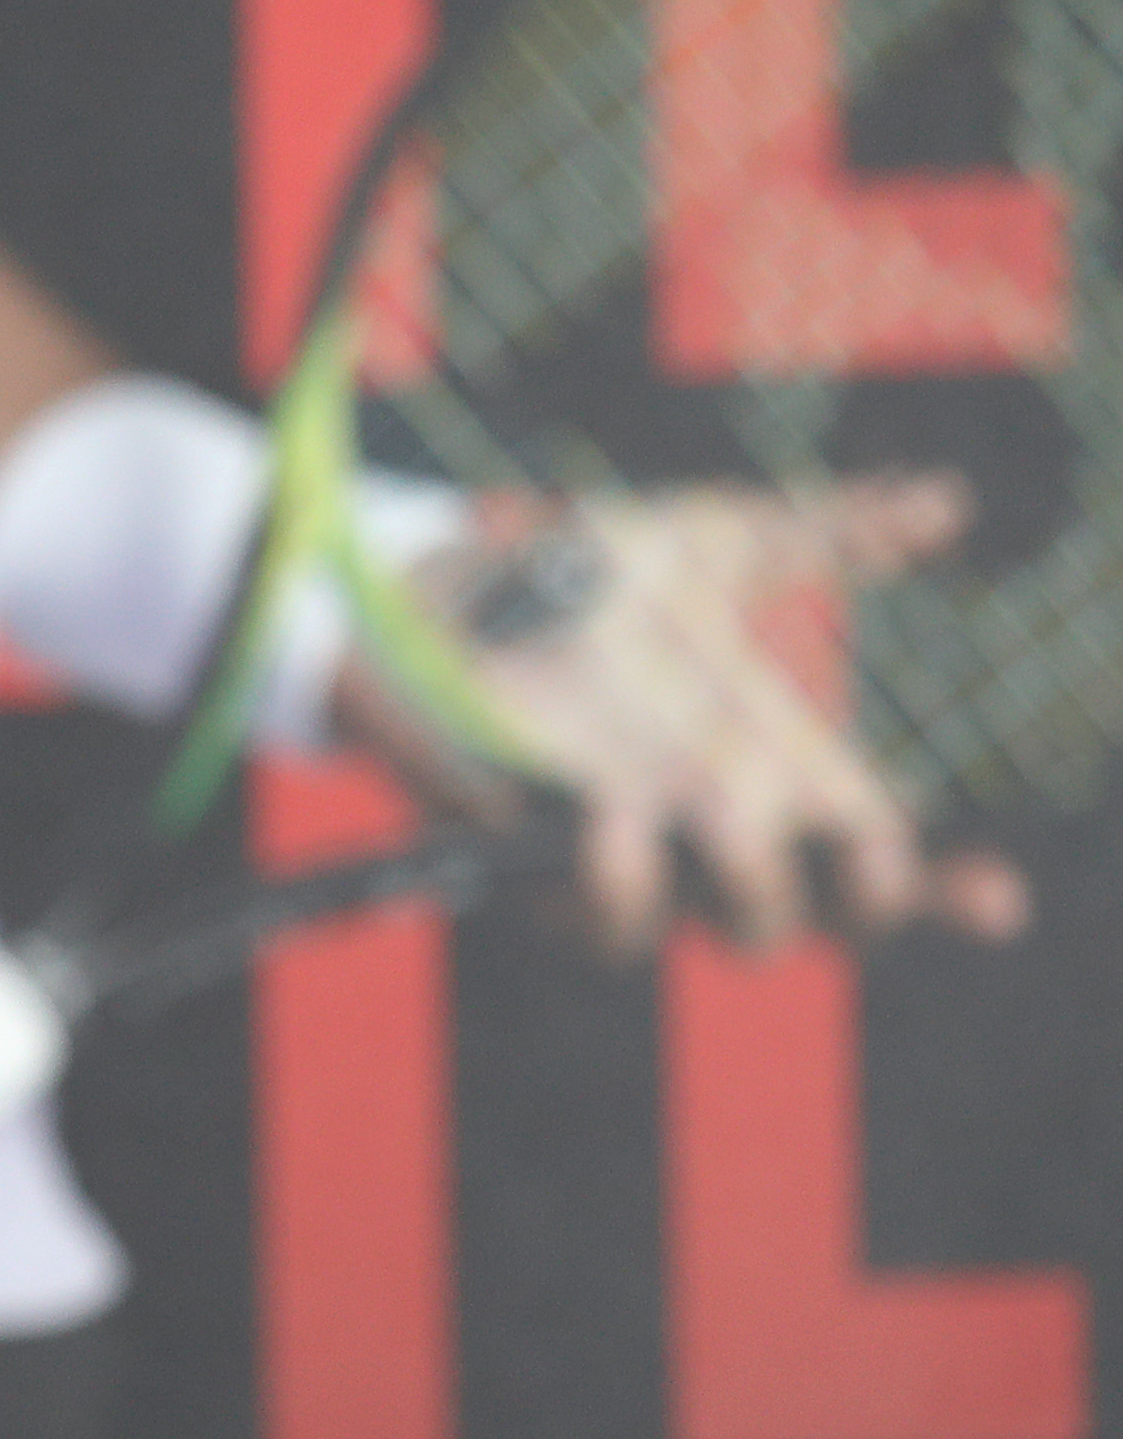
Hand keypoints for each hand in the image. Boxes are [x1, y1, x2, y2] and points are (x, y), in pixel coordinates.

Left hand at [408, 477, 1026, 948]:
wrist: (442, 588)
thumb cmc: (578, 574)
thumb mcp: (715, 542)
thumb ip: (828, 533)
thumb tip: (944, 503)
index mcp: (772, 767)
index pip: (875, 858)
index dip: (942, 895)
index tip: (995, 898)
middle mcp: (709, 827)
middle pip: (813, 923)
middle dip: (855, 904)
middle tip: (863, 849)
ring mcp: (628, 857)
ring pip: (714, 935)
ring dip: (744, 887)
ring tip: (731, 816)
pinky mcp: (537, 870)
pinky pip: (597, 924)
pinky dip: (617, 888)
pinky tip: (618, 826)